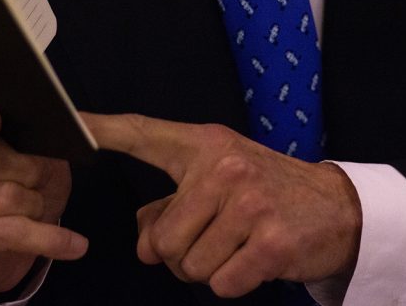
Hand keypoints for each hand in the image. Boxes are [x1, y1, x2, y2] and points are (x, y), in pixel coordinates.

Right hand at [0, 77, 87, 291]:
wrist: (17, 231)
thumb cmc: (27, 172)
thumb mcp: (45, 141)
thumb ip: (61, 123)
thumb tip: (89, 124)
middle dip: (31, 169)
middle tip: (39, 176)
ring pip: (1, 197)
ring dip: (36, 202)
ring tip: (37, 202)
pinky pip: (6, 232)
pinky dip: (48, 238)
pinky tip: (74, 243)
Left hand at [80, 113, 361, 297]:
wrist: (335, 207)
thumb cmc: (268, 191)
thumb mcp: (220, 183)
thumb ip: (171, 207)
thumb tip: (143, 245)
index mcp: (206, 146)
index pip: (144, 133)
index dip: (103, 129)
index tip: (69, 120)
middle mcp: (224, 168)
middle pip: (160, 241)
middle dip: (180, 253)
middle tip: (216, 236)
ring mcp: (248, 204)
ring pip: (188, 267)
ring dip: (209, 268)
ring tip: (238, 244)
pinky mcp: (270, 241)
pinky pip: (221, 284)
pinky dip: (234, 281)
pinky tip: (256, 258)